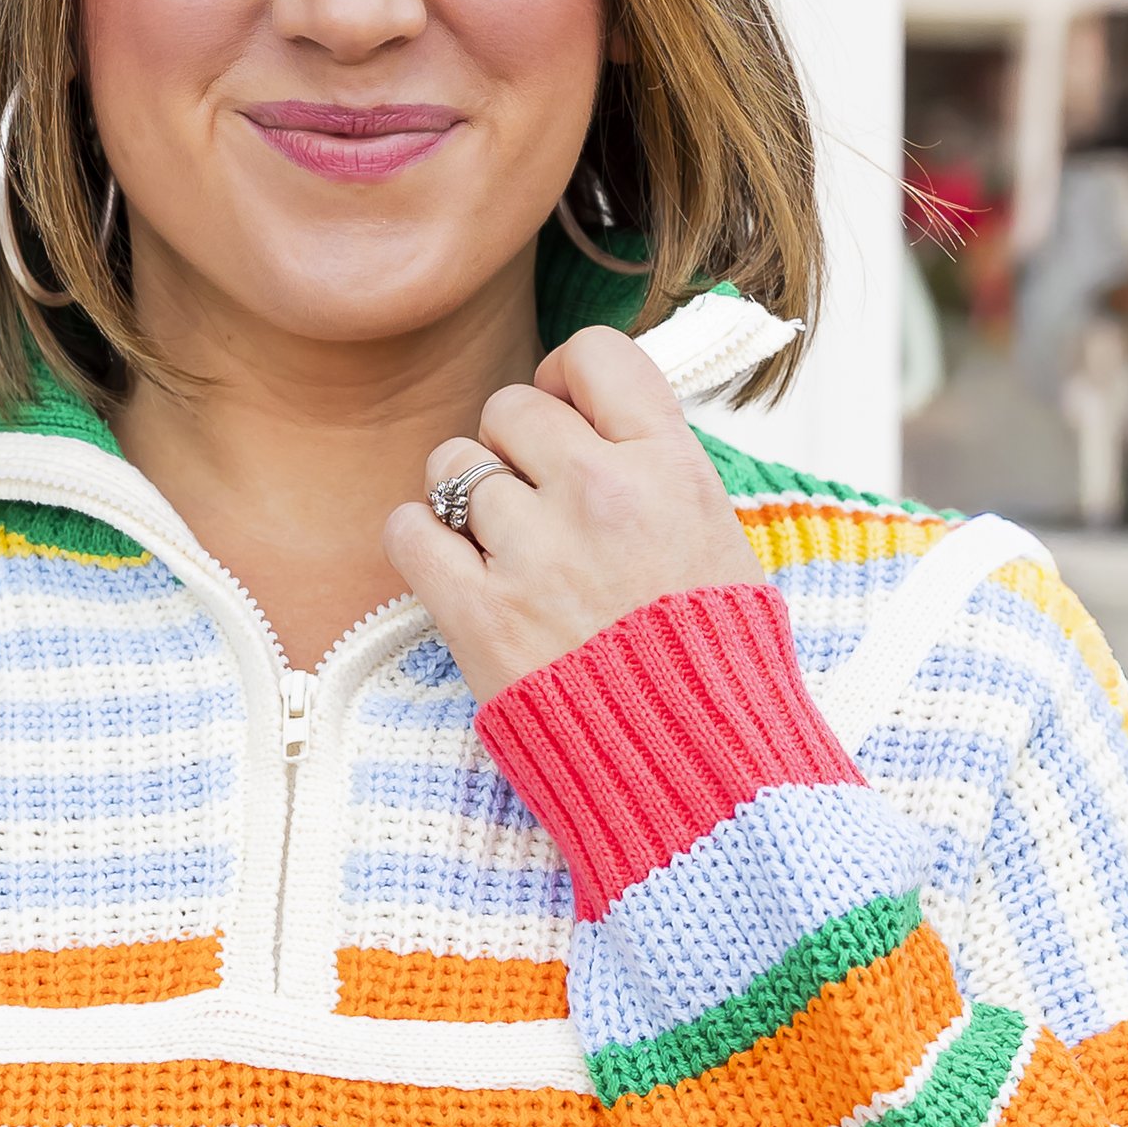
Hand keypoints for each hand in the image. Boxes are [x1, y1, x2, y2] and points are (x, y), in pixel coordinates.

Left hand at [381, 324, 764, 699]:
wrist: (700, 771)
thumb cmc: (714, 662)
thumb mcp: (719, 538)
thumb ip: (656, 469)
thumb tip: (591, 417)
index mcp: (669, 467)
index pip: (594, 355)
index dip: (565, 378)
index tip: (564, 414)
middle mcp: (599, 494)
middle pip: (508, 408)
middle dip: (512, 447)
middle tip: (532, 500)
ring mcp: (534, 553)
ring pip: (453, 465)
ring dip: (464, 500)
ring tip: (501, 549)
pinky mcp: (478, 614)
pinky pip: (408, 529)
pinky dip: (421, 543)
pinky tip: (453, 569)